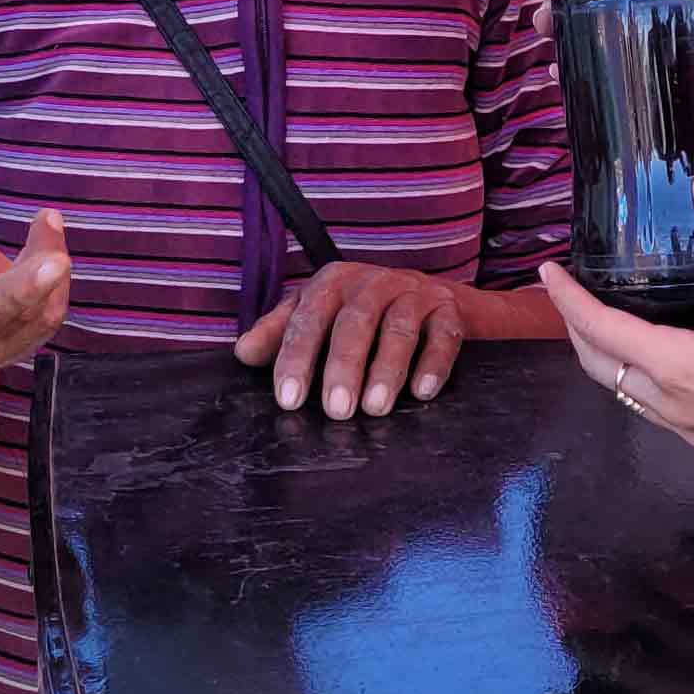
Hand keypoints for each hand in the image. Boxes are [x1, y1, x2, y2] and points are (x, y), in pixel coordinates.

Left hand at [236, 260, 469, 418]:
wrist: (438, 298)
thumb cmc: (366, 314)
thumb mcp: (320, 315)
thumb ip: (281, 331)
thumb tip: (243, 353)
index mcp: (333, 282)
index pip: (308, 318)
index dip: (296, 358)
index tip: (289, 399)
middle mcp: (373, 282)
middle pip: (354, 322)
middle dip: (343, 367)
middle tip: (336, 411)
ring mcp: (414, 293)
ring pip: (399, 329)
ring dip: (386, 369)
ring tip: (375, 409)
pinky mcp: (450, 310)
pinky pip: (444, 335)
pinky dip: (434, 364)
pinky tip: (422, 392)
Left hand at [538, 175, 693, 491]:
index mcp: (675, 366)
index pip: (598, 328)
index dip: (567, 299)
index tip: (548, 272)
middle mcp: (671, 405)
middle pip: (600, 367)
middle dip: (577, 331)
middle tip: (570, 299)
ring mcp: (692, 431)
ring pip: (628, 395)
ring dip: (609, 361)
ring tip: (611, 329)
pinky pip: (660, 415)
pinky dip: (644, 386)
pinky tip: (670, 372)